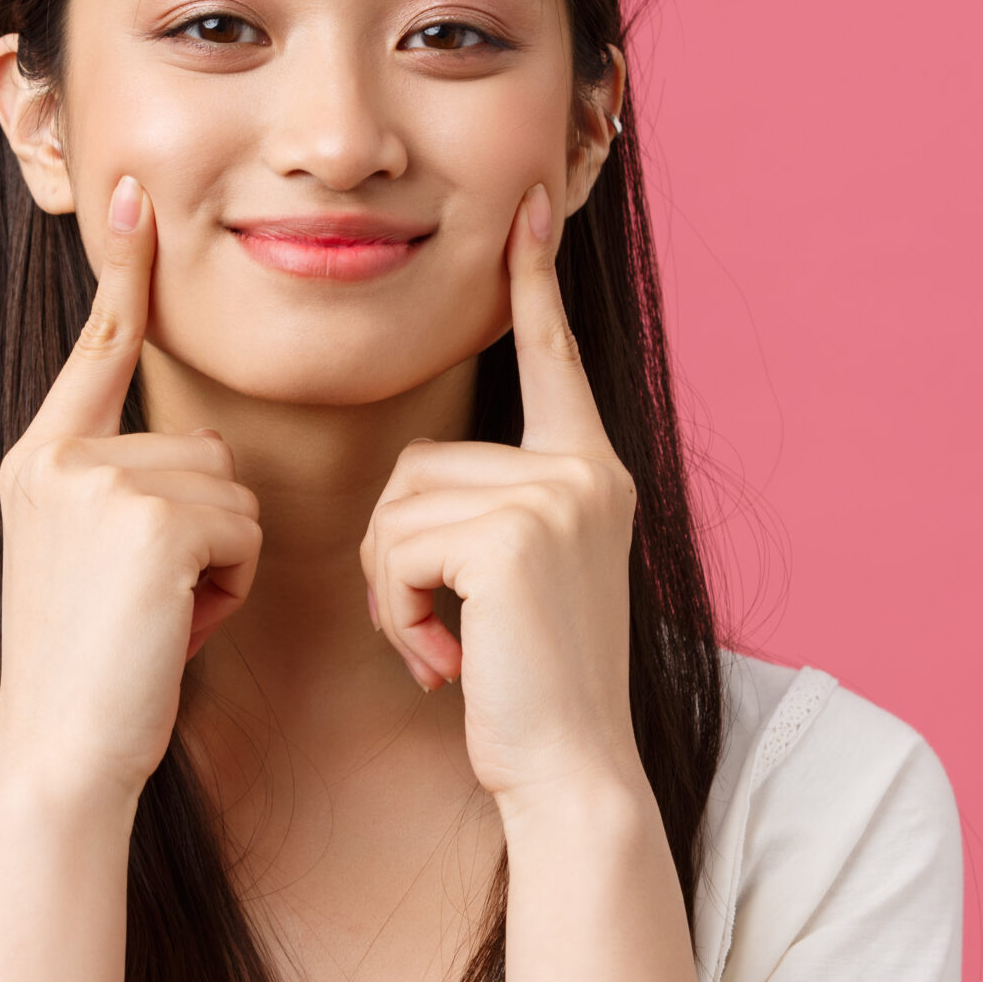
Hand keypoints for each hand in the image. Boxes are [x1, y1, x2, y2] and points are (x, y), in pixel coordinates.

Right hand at [0, 174, 261, 805]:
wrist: (63, 754)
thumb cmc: (95, 673)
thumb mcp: (91, 560)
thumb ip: (123, 491)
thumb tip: (198, 454)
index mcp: (39, 457)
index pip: (99, 347)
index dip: (124, 270)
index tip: (135, 193)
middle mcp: (59, 455)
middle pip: (205, 446)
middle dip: (208, 529)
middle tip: (151, 604)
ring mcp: (100, 482)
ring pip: (233, 489)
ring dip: (222, 563)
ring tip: (159, 620)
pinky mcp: (150, 519)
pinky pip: (243, 529)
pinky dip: (231, 587)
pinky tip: (177, 629)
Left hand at [359, 183, 642, 804]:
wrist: (571, 774)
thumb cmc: (529, 693)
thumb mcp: (515, 582)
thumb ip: (490, 515)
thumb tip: (418, 494)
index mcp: (590, 471)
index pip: (551, 358)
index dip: (533, 283)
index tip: (525, 207)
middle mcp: (585, 470)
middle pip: (418, 463)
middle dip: (397, 558)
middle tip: (441, 634)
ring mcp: (557, 496)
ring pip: (397, 506)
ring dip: (392, 591)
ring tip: (448, 651)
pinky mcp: (515, 533)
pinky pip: (397, 544)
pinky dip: (398, 610)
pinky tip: (445, 659)